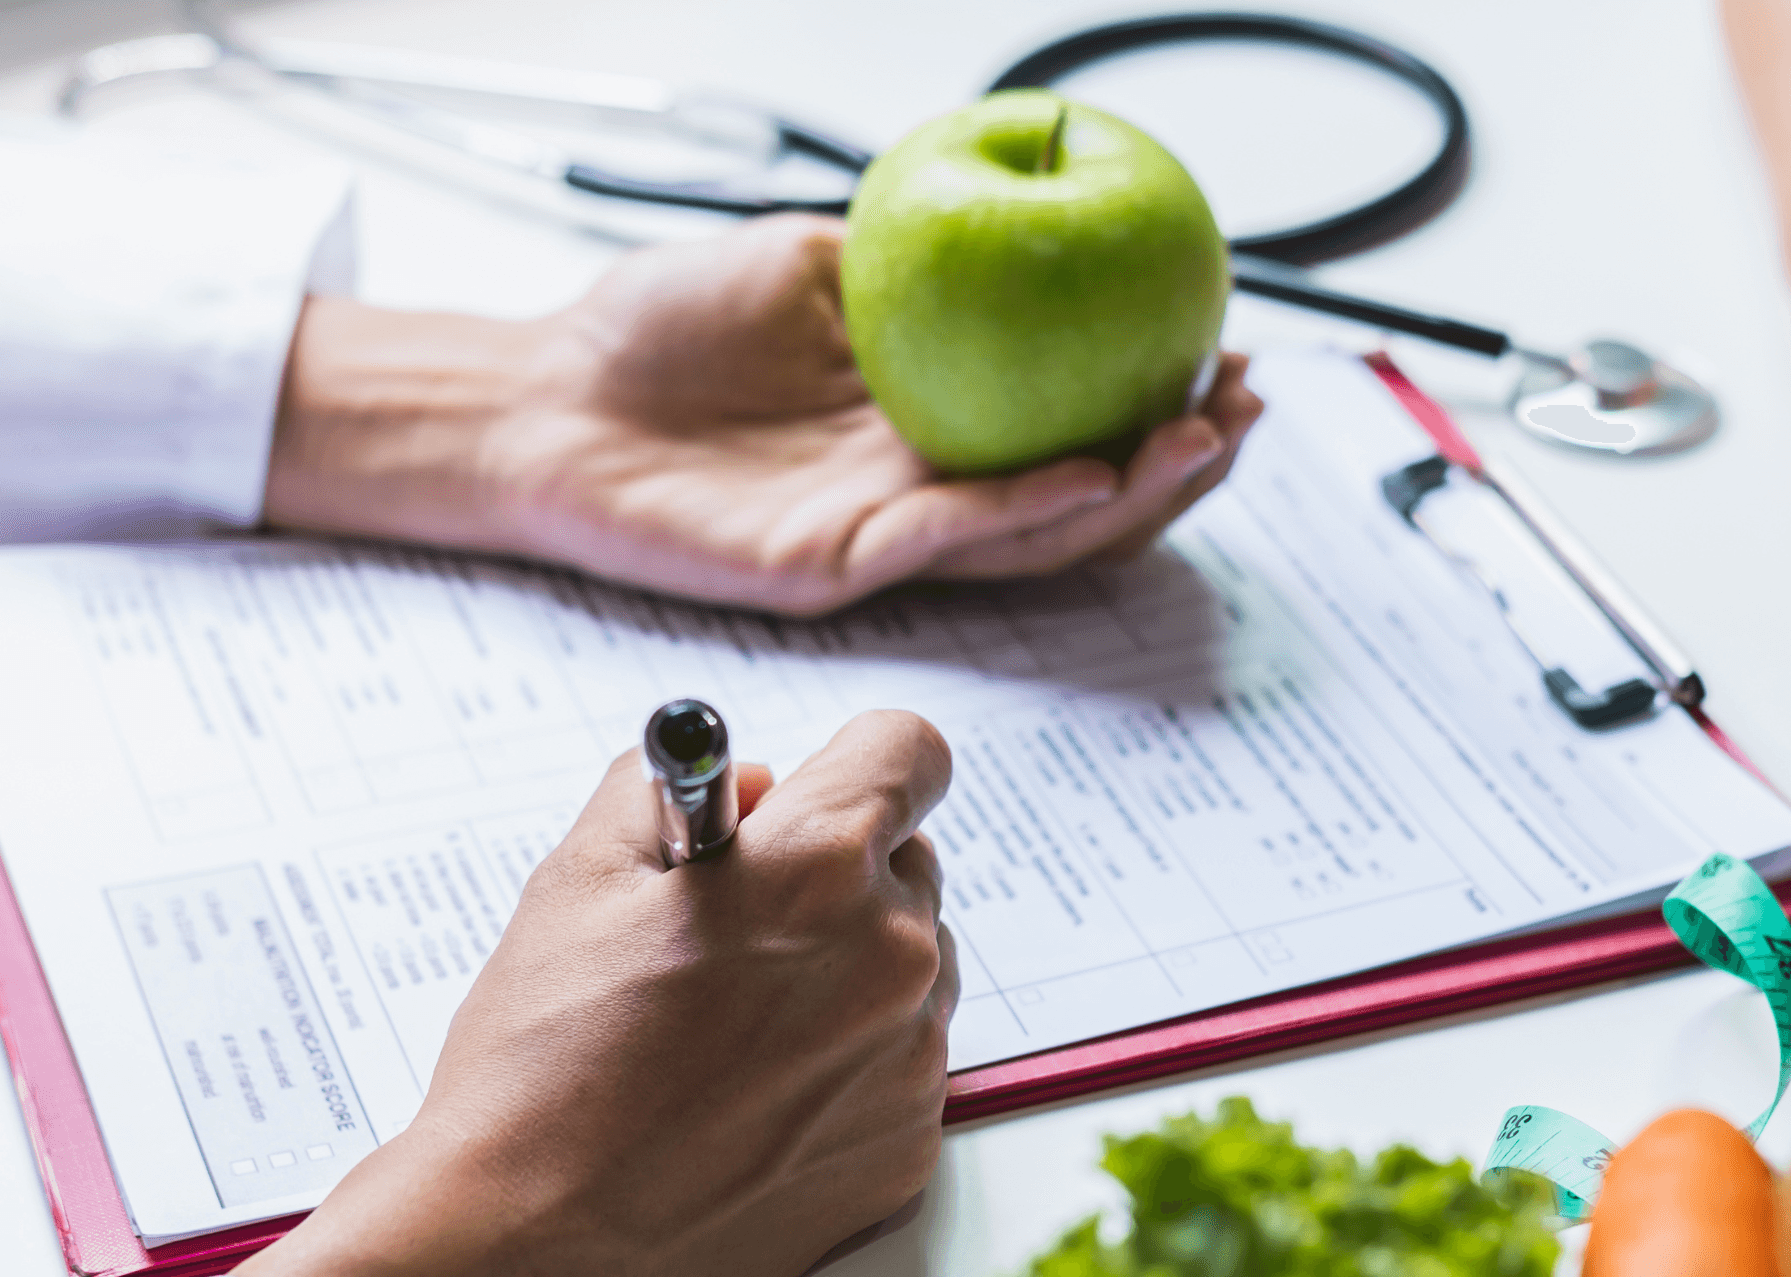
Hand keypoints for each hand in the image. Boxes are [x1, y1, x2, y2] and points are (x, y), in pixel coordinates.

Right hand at [236, 710, 956, 1276]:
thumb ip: (675, 793)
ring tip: (729, 1031)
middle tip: (734, 930)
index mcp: (820, 867)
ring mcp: (911, 1060)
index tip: (818, 794)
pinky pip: (900, 1066)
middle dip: (833, 876)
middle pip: (906, 864)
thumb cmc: (546, 1061)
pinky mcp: (908, 1147)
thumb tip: (752, 788)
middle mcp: (892, 957)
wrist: (535, 1247)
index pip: (908, 752)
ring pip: (911, 968)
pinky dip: (844, 1068)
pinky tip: (748, 1101)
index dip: (855, 763)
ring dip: (847, 974)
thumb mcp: (580, 875)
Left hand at [263, 215, 1264, 614]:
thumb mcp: (808, 254)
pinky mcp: (832, 566)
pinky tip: (1084, 473)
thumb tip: (1013, 195)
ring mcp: (881, 535)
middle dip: (1176, 462)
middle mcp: (920, 488)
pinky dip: (1022, 513)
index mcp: (926, 421)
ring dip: (1128, 495)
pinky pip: (946, 542)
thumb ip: (905, 248)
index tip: (1225, 349)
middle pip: (1080, 496)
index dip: (1154, 398)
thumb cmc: (657, 329)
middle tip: (1244, 408)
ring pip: (1034, 537)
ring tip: (1201, 441)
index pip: (1069, 422)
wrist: (545, 399)